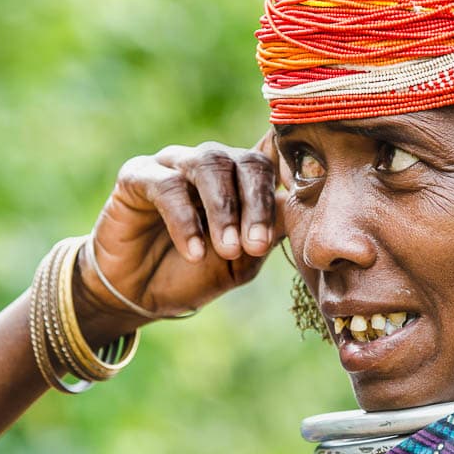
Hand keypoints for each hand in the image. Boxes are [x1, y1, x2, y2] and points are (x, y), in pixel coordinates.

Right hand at [79, 131, 285, 325]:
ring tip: (227, 250)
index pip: (276, 158)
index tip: (315, 194)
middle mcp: (212, 163)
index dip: (295, 169)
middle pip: (246, 160)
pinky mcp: (138, 175)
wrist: (139, 295)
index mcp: (242, 179)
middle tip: (256, 245)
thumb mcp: (241, 261)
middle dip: (256, 203)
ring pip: (210, 163)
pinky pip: (168, 185)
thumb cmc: (195, 274)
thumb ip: (267, 233)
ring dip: (223, 209)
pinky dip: (185, 220)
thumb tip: (298, 208)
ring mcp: (174, 164)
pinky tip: (193, 252)